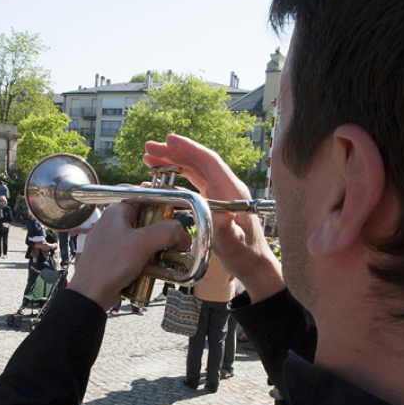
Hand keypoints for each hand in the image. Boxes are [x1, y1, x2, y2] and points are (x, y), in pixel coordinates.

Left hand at [69, 202, 189, 310]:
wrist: (91, 294)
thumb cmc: (109, 264)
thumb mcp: (142, 243)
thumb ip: (166, 233)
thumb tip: (183, 235)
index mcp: (116, 212)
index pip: (145, 200)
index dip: (164, 206)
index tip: (179, 213)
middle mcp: (113, 225)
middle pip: (147, 222)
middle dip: (163, 233)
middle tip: (175, 242)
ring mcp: (113, 243)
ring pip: (144, 241)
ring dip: (157, 250)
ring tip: (168, 259)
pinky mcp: (115, 260)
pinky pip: (137, 256)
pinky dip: (147, 262)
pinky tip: (154, 271)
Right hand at [143, 134, 283, 301]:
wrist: (253, 265)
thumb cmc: (246, 254)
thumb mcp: (234, 244)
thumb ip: (226, 229)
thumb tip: (219, 214)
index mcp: (231, 191)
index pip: (209, 162)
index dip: (188, 148)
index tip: (169, 139)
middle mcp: (225, 188)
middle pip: (197, 163)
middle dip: (173, 153)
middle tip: (149, 148)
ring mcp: (219, 194)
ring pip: (193, 171)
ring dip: (171, 163)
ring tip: (149, 159)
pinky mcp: (213, 202)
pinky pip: (192, 184)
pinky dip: (175, 179)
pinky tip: (161, 180)